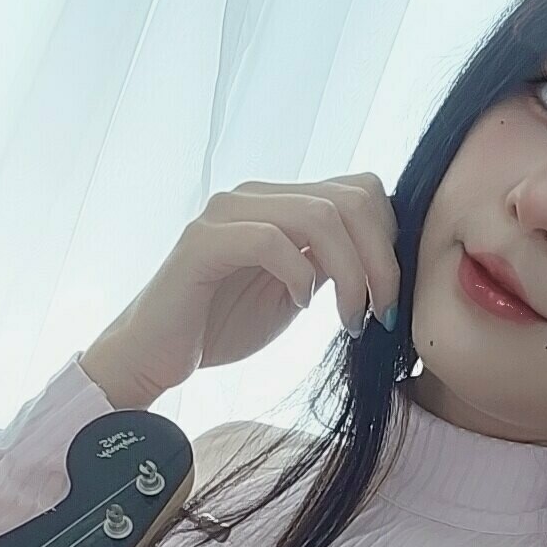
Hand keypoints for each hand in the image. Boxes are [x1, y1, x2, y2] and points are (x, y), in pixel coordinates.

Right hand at [82, 174, 401, 406]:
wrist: (155, 357)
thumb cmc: (221, 326)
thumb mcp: (296, 291)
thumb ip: (330, 263)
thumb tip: (384, 257)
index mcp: (281, 201)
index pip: (360, 190)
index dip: (389, 239)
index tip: (390, 297)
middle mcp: (255, 195)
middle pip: (350, 198)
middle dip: (380, 260)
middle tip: (383, 313)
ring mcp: (226, 213)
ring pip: (319, 216)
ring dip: (350, 274)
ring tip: (349, 319)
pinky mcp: (203, 242)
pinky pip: (271, 241)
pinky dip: (299, 277)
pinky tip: (300, 306)